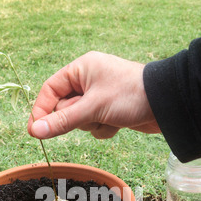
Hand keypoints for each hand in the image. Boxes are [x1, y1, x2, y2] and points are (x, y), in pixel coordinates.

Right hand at [28, 51, 159, 139]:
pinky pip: (94, 126)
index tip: (34, 131)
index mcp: (81, 70)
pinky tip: (118, 124)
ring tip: (109, 117)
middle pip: (64, 108)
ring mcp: (99, 97)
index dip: (41, 110)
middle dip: (77, 118)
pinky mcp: (109, 111)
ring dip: (92, 125)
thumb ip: (63, 121)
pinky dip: (103, 129)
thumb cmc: (129, 96)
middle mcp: (88, 81)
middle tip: (91, 116)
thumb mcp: (92, 108)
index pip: (50, 90)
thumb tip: (34, 131)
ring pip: (79, 120)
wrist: (166, 105)